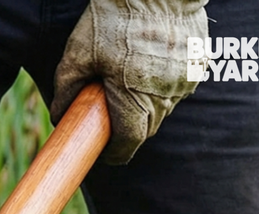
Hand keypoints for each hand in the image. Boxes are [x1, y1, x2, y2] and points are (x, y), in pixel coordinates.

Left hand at [51, 0, 208, 164]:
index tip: (102, 150)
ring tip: (128, 84)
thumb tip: (59, 116)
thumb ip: (66, 90)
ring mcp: (185, 79)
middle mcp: (165, 95)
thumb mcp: (78, 54)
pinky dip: (163, 85)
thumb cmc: (114, 17)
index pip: (128, 144)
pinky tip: (149, 67)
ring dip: (146, 106)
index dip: (113, 153)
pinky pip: (178, 86)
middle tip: (109, 117)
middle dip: (127, 129)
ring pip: (163, 108)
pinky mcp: (199, 62)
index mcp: (135, 100)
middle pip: (146, 130)